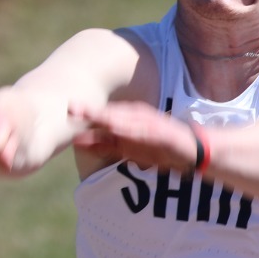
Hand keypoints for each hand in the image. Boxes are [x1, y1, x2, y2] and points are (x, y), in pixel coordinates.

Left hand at [68, 101, 195, 170]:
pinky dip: (132, 129)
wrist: (192, 149)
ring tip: (91, 115)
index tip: (66, 110)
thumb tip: (76, 142)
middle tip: (71, 108)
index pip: (102, 117)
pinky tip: (119, 127)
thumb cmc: (158, 147)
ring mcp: (149, 125)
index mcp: (126, 119)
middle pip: (110, 115)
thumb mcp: (127, 148)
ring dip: (108, 117)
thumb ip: (104, 144)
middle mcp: (136, 118)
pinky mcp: (161, 133)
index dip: (85, 114)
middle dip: (91, 112)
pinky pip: (144, 131)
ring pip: (125, 121)